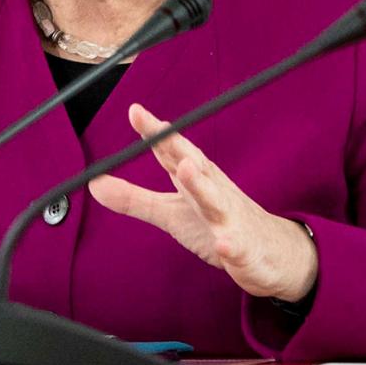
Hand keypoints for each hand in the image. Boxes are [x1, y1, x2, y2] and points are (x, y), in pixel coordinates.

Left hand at [87, 103, 317, 303]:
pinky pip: (237, 248)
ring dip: (201, 185)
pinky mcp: (244, 250)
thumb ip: (133, 198)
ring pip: (216, 201)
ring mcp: (231, 220)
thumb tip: (93, 183)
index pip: (172, 152)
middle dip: (178, 147)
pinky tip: (223, 245)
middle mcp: (214, 192)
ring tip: (185, 169)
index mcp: (196, 179)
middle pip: (196, 166)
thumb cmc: (217, 224)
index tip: (135, 111)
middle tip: (159, 127)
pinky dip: (230, 246)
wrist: (272, 253)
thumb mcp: (170, 212)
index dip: (155, 133)